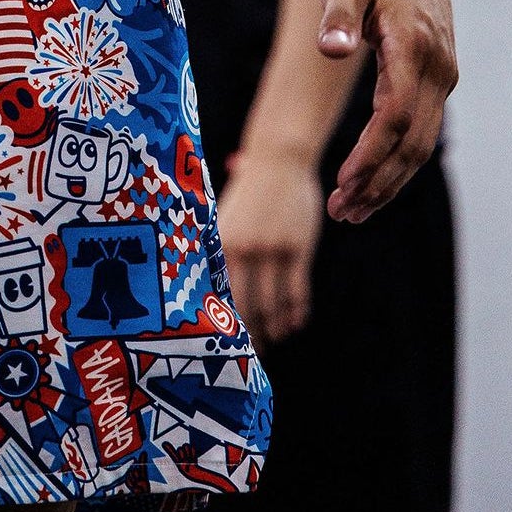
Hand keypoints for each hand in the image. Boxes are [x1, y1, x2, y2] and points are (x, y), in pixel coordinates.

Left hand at [217, 146, 323, 349]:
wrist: (278, 159)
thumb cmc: (249, 192)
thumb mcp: (225, 216)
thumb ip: (220, 249)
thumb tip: (214, 290)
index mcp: (221, 242)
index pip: (220, 294)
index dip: (223, 323)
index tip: (224, 345)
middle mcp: (244, 248)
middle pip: (247, 305)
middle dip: (250, 333)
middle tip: (252, 353)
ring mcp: (272, 248)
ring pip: (273, 302)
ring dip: (274, 326)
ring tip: (274, 337)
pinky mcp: (297, 247)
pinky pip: (297, 289)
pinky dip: (296, 311)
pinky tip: (294, 323)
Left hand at [319, 0, 456, 222]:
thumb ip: (338, 16)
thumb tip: (332, 49)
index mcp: (413, 47)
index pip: (395, 119)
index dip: (371, 157)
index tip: (344, 185)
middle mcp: (436, 67)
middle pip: (414, 142)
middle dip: (379, 182)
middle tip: (343, 212)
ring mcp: (441, 72)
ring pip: (422, 141)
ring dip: (390, 178)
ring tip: (354, 208)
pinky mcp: (437, 73)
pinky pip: (422, 126)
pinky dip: (399, 156)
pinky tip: (374, 174)